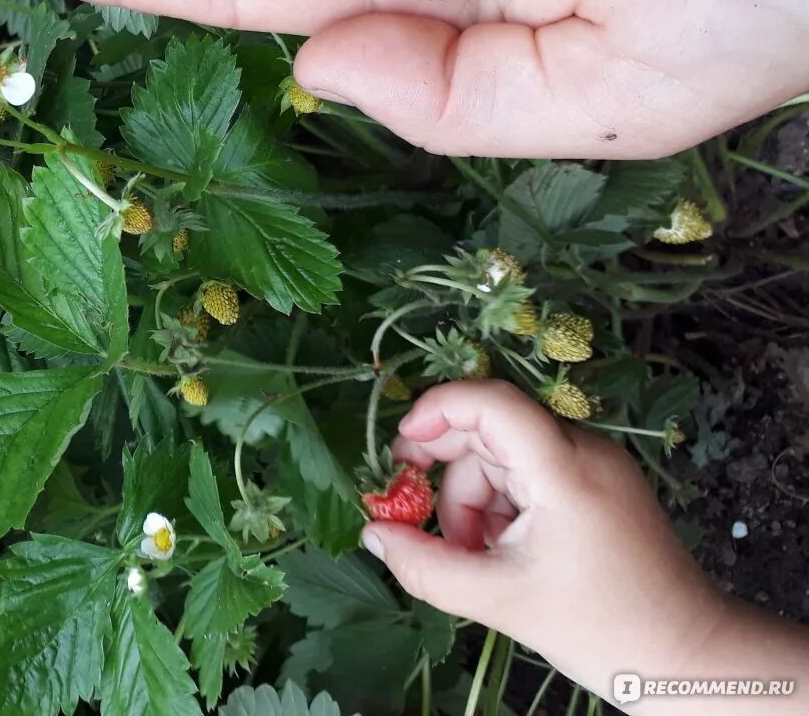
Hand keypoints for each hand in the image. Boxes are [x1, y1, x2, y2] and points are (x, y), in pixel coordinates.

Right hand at [364, 381, 808, 711]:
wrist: (689, 659)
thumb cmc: (602, 628)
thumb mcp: (500, 600)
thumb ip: (426, 566)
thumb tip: (373, 535)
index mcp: (566, 468)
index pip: (492, 402)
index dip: (437, 410)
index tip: (400, 449)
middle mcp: (584, 450)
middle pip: (491, 431)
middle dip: (448, 472)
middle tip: (417, 515)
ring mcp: (595, 466)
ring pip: (506, 459)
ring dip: (475, 501)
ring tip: (475, 558)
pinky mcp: (599, 485)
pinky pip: (531, 476)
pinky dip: (504, 507)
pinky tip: (503, 552)